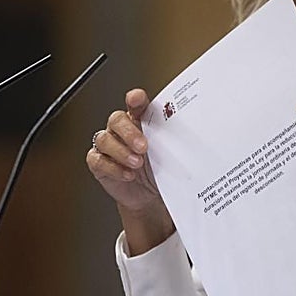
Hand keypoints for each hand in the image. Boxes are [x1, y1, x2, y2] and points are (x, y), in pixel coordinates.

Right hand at [86, 89, 174, 253]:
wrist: (150, 196)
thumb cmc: (160, 170)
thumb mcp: (170, 153)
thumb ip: (174, 140)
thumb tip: (197, 133)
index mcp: (139, 121)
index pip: (136, 104)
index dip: (135, 99)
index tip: (137, 98)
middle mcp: (122, 130)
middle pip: (117, 119)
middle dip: (129, 132)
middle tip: (143, 146)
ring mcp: (109, 146)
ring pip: (104, 139)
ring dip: (121, 152)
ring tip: (137, 163)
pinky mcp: (99, 163)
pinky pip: (98, 160)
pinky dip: (113, 168)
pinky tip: (127, 174)